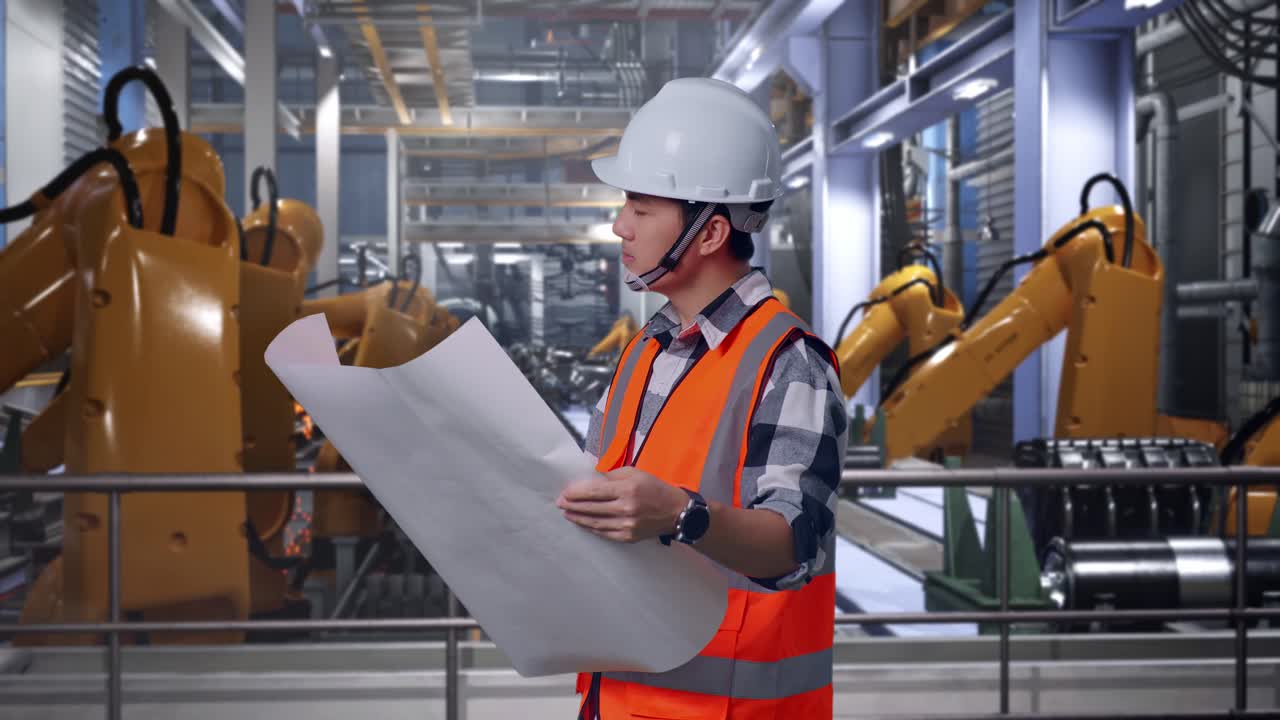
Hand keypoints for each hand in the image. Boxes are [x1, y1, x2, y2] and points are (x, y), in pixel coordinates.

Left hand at [556, 467, 689, 542]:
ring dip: (578, 518)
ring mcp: (626, 525)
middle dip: (572, 505)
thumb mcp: (636, 473)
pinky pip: (604, 532)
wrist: (676, 512)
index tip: (565, 492)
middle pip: (591, 508)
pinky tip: (583, 523)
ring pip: (595, 522)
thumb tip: (593, 479)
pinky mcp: (628, 537)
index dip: (576, 492)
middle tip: (560, 503)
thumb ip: (613, 475)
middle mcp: (626, 508)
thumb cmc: (654, 488)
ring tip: (566, 514)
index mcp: (627, 489)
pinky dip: (591, 528)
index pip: (594, 491)